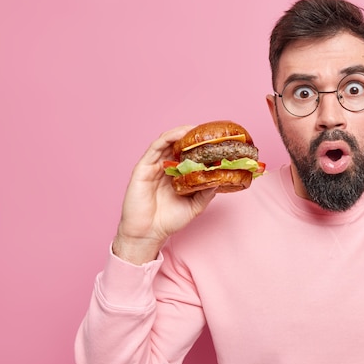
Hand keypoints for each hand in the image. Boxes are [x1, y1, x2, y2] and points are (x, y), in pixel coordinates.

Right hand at [112, 125, 215, 264]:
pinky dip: (168, 138)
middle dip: (193, 136)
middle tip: (208, 131)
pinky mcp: (143, 168)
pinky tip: (179, 135)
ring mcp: (154, 166)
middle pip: (179, 145)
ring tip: (195, 129)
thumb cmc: (168, 221)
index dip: (201, 146)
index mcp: (177, 175)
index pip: (189, 154)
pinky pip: (155, 147)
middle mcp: (165, 168)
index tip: (216, 141)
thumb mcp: (194, 206)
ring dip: (181, 133)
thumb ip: (206, 193)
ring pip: (167, 142)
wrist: (148, 234)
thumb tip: (219, 180)